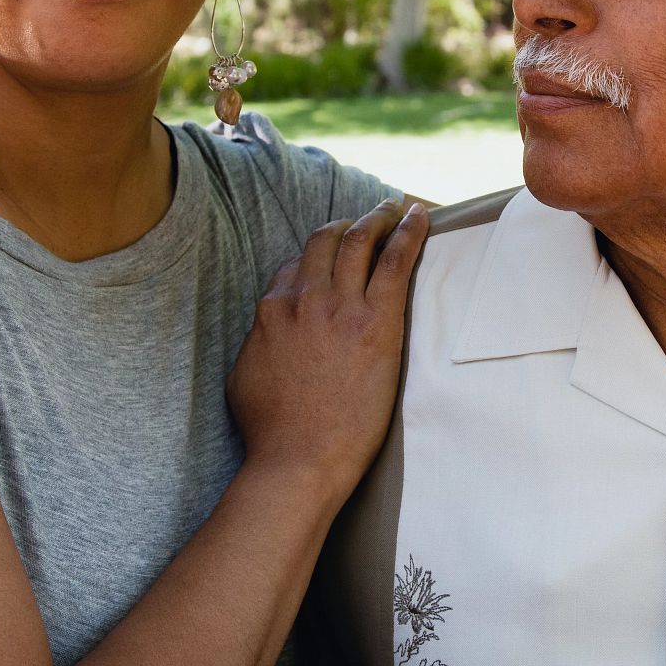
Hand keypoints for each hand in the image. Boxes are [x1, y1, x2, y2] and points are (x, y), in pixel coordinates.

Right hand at [228, 197, 428, 496]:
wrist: (299, 458)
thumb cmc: (272, 432)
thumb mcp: (245, 376)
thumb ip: (259, 342)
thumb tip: (267, 331)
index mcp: (272, 311)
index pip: (294, 267)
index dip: (316, 257)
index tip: (334, 255)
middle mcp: (303, 299)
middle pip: (325, 242)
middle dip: (347, 224)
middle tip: (368, 216)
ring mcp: (340, 307)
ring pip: (359, 241)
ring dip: (377, 217)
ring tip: (393, 207)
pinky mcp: (376, 322)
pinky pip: (395, 260)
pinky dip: (409, 231)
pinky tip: (420, 215)